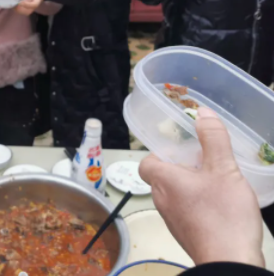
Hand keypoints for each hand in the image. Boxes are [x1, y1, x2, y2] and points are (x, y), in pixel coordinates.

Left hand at [139, 107, 263, 266]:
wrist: (229, 262)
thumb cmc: (222, 215)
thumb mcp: (223, 169)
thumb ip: (213, 139)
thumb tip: (202, 113)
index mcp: (163, 181)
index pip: (146, 162)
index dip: (159, 153)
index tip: (180, 148)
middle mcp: (161, 201)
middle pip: (162, 177)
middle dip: (182, 167)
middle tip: (205, 161)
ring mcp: (173, 220)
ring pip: (175, 194)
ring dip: (192, 186)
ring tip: (218, 181)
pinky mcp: (187, 234)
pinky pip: (187, 211)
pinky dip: (200, 204)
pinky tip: (222, 204)